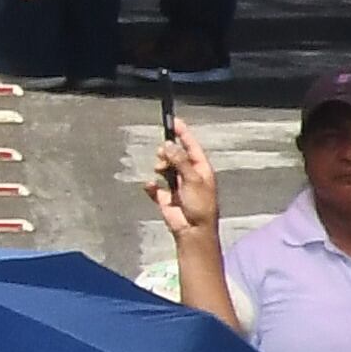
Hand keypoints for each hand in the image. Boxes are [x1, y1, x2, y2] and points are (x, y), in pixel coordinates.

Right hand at [146, 121, 217, 238]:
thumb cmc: (200, 205)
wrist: (194, 230)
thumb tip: (168, 145)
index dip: (183, 133)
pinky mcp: (165, 198)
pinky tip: (150, 186)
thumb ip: (179, 160)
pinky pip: (154, 187)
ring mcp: (176, 186)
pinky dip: (151, 186)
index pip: (191, 146)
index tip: (173, 121)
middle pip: (175, 155)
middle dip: (167, 153)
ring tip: (159, 171)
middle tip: (162, 154)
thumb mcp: (192, 179)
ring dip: (159, 167)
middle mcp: (188, 175)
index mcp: (200, 168)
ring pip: (163, 168)